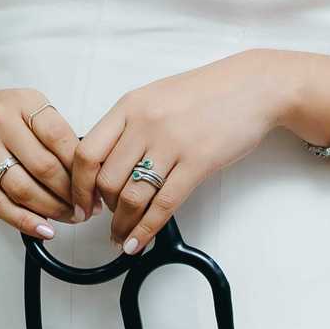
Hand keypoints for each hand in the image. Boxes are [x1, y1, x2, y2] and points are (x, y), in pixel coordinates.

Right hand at [0, 86, 84, 239]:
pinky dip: (24, 220)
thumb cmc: (0, 117)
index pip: (60, 138)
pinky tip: (43, 228)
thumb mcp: (29, 108)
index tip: (95, 185)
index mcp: (24, 102)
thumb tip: (89, 172)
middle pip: (44, 167)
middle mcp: (0, 122)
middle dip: (71, 194)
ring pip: (23, 188)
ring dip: (52, 209)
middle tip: (86, 208)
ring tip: (69, 217)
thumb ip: (56, 133)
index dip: (82, 167)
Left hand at [69, 53, 282, 254]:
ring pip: (132, 196)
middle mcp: (144, 124)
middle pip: (107, 179)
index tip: (81, 202)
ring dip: (122, 225)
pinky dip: (146, 229)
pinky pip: (163, 205)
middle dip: (103, 208)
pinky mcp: (198, 163)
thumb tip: (105, 163)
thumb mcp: (156, 97)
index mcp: (129, 106)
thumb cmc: (206, 93)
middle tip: (106, 220)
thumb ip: (129, 125)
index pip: (86, 152)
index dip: (78, 185)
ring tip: (121, 237)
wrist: (252, 86)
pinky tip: (138, 242)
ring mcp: (171, 143)